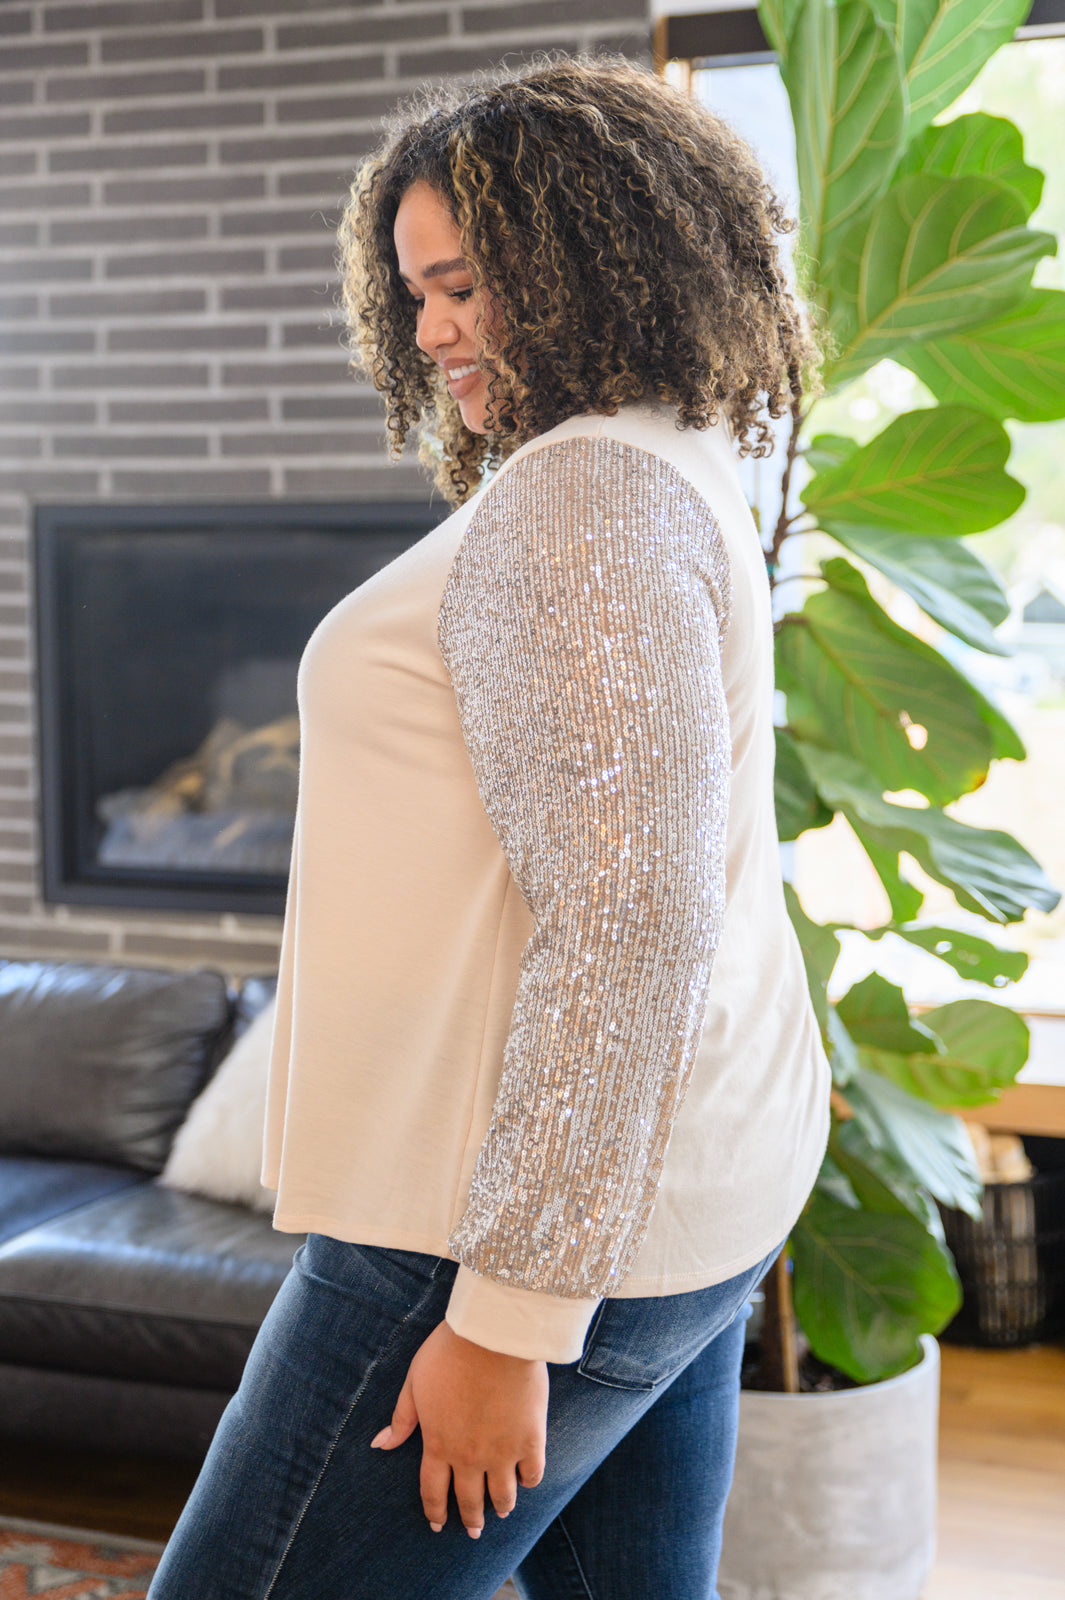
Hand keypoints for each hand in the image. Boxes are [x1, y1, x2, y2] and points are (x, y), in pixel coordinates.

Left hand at [371, 1320, 547, 1536]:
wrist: (493, 1335)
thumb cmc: (449, 1352)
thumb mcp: (415, 1381)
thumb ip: (401, 1418)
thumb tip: (380, 1444)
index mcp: (438, 1444)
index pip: (433, 1491)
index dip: (435, 1512)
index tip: (438, 1524)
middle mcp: (469, 1457)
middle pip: (469, 1501)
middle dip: (470, 1520)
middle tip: (474, 1530)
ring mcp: (502, 1451)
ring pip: (503, 1495)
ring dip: (501, 1507)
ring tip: (502, 1511)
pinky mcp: (530, 1439)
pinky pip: (532, 1474)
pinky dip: (529, 1482)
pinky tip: (526, 1481)